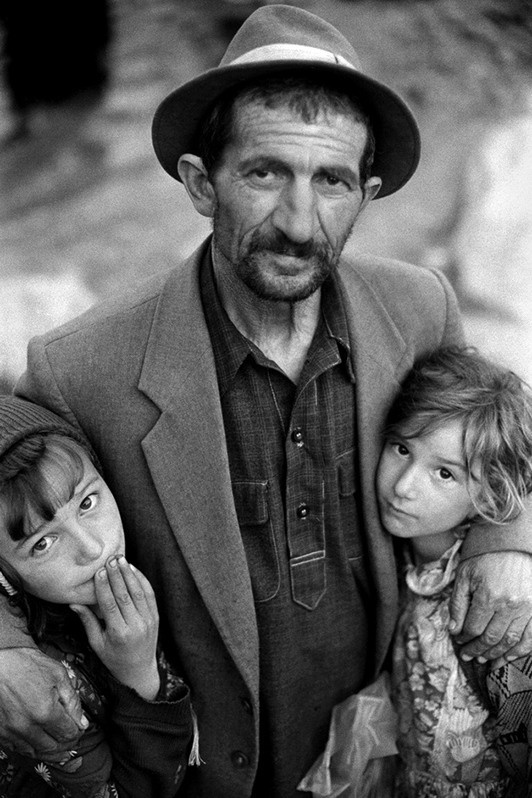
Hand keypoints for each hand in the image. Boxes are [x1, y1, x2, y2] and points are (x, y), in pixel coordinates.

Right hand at [0, 647, 87, 759]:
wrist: (0, 661)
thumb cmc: (27, 664)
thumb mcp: (58, 675)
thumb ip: (73, 701)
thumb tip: (82, 723)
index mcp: (45, 711)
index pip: (68, 734)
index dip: (77, 733)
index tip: (79, 728)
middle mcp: (27, 726)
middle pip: (53, 748)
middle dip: (66, 745)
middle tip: (72, 737)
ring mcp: (11, 732)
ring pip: (35, 753)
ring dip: (49, 751)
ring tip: (58, 743)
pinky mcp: (0, 733)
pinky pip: (18, 749)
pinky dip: (31, 748)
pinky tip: (39, 741)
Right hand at [71, 556, 159, 699]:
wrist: (139, 670)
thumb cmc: (113, 658)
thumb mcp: (97, 643)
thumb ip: (87, 622)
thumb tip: (73, 603)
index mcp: (119, 634)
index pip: (110, 605)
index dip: (104, 587)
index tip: (98, 572)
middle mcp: (136, 626)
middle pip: (125, 595)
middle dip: (117, 576)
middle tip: (109, 560)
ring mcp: (149, 621)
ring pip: (139, 592)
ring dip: (130, 574)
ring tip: (121, 560)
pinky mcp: (156, 617)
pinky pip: (150, 595)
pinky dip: (142, 580)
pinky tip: (133, 570)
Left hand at [450, 552, 531, 661]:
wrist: (515, 544)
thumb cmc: (486, 558)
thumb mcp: (466, 575)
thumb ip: (458, 603)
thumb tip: (453, 630)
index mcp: (488, 595)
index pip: (473, 627)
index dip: (464, 638)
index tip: (459, 641)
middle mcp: (509, 605)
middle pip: (491, 638)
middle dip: (477, 650)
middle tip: (469, 656)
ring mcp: (526, 608)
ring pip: (510, 642)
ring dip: (496, 655)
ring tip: (485, 660)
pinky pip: (530, 638)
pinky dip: (519, 651)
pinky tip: (508, 656)